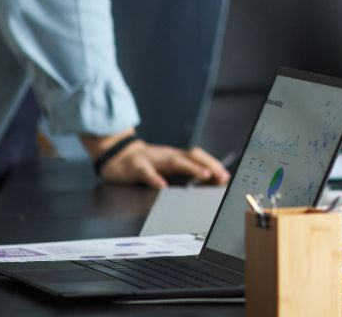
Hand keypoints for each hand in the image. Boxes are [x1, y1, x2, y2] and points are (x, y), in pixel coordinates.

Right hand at [83, 132, 230, 188]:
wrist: (115, 157)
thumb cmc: (144, 164)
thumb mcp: (164, 167)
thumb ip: (180, 173)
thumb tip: (204, 183)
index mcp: (175, 156)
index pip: (198, 156)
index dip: (212, 164)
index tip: (226, 176)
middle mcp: (167, 155)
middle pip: (191, 155)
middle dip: (208, 165)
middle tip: (222, 176)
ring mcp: (152, 159)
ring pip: (174, 162)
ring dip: (191, 168)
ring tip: (205, 176)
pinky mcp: (136, 166)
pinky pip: (147, 172)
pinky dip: (156, 179)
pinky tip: (163, 187)